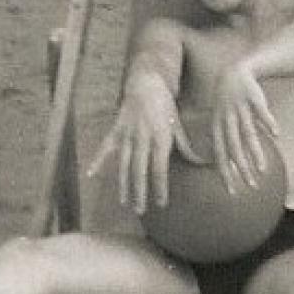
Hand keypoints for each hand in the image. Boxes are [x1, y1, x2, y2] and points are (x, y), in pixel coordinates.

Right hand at [89, 78, 200, 215]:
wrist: (147, 83)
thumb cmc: (166, 106)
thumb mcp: (178, 126)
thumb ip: (186, 147)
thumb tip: (202, 163)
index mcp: (161, 137)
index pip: (160, 168)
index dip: (160, 186)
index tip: (161, 203)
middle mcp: (143, 137)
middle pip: (140, 170)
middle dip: (140, 191)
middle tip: (140, 210)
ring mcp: (127, 133)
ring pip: (124, 163)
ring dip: (124, 184)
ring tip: (125, 202)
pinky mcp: (116, 129)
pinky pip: (105, 147)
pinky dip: (97, 160)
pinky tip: (91, 174)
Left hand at [210, 64, 280, 193]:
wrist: (235, 72)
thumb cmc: (228, 102)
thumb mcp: (221, 120)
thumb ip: (226, 142)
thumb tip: (228, 166)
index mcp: (217, 126)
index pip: (219, 153)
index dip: (225, 172)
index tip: (232, 192)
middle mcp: (226, 119)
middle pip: (233, 147)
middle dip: (241, 168)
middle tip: (251, 186)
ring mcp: (240, 108)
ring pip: (247, 133)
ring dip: (255, 152)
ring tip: (262, 169)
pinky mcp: (253, 98)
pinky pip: (261, 111)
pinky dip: (268, 122)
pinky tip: (276, 134)